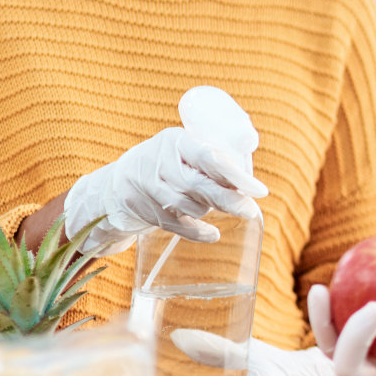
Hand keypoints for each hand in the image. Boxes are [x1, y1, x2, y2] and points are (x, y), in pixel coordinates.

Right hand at [64, 127, 266, 253]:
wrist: (116, 183)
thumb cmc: (167, 164)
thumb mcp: (185, 150)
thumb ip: (214, 160)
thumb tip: (252, 183)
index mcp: (176, 141)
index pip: (208, 157)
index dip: (235, 175)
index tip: (258, 190)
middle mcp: (158, 161)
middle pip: (196, 184)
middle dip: (227, 199)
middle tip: (250, 210)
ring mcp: (146, 187)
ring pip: (187, 206)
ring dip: (208, 210)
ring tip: (217, 205)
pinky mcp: (141, 209)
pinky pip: (175, 225)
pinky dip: (196, 231)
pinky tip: (212, 234)